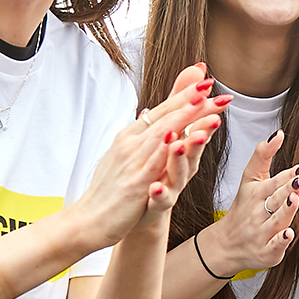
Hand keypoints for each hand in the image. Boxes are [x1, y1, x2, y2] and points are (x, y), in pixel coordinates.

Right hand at [66, 64, 216, 246]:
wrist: (86, 219)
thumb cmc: (110, 188)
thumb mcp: (129, 156)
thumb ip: (145, 136)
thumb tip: (151, 113)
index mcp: (131, 137)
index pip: (162, 110)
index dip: (184, 94)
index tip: (206, 79)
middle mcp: (130, 144)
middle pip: (165, 117)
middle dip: (190, 100)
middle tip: (212, 84)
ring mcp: (131, 163)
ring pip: (161, 135)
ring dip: (183, 118)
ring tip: (202, 101)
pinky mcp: (134, 186)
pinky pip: (150, 166)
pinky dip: (163, 152)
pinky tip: (177, 139)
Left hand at [136, 95, 230, 231]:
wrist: (138, 213)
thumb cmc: (157, 172)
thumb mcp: (171, 131)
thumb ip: (183, 101)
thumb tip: (197, 69)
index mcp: (184, 148)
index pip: (198, 126)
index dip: (208, 111)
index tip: (222, 96)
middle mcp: (181, 167)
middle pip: (194, 148)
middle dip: (203, 132)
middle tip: (213, 119)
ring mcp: (170, 187)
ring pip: (179, 173)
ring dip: (181, 158)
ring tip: (179, 144)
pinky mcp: (155, 206)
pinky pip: (159, 200)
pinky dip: (159, 193)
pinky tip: (155, 187)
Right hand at [200, 129, 298, 276]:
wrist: (226, 244)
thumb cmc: (243, 208)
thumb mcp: (249, 179)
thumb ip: (263, 156)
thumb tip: (278, 133)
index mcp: (256, 193)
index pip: (273, 182)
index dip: (288, 175)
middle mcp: (258, 213)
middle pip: (275, 199)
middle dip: (288, 189)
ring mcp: (262, 233)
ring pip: (276, 220)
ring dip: (286, 210)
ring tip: (294, 199)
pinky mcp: (267, 252)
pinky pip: (274, 246)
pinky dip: (281, 241)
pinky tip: (288, 233)